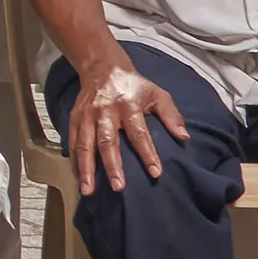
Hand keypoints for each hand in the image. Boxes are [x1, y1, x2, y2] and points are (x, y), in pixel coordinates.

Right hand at [63, 62, 190, 196]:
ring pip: (85, 144)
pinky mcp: (75, 118)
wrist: (103, 67)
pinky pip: (73, 142)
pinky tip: (78, 178)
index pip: (139, 132)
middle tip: (118, 187)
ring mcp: (87, 115)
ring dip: (86, 168)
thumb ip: (171, 115)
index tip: (155, 173)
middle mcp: (105, 110)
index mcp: (128, 104)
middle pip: (107, 141)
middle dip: (112, 165)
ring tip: (88, 190)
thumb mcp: (157, 94)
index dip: (147, 153)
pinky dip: (74, 162)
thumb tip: (184, 138)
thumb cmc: (134, 85)